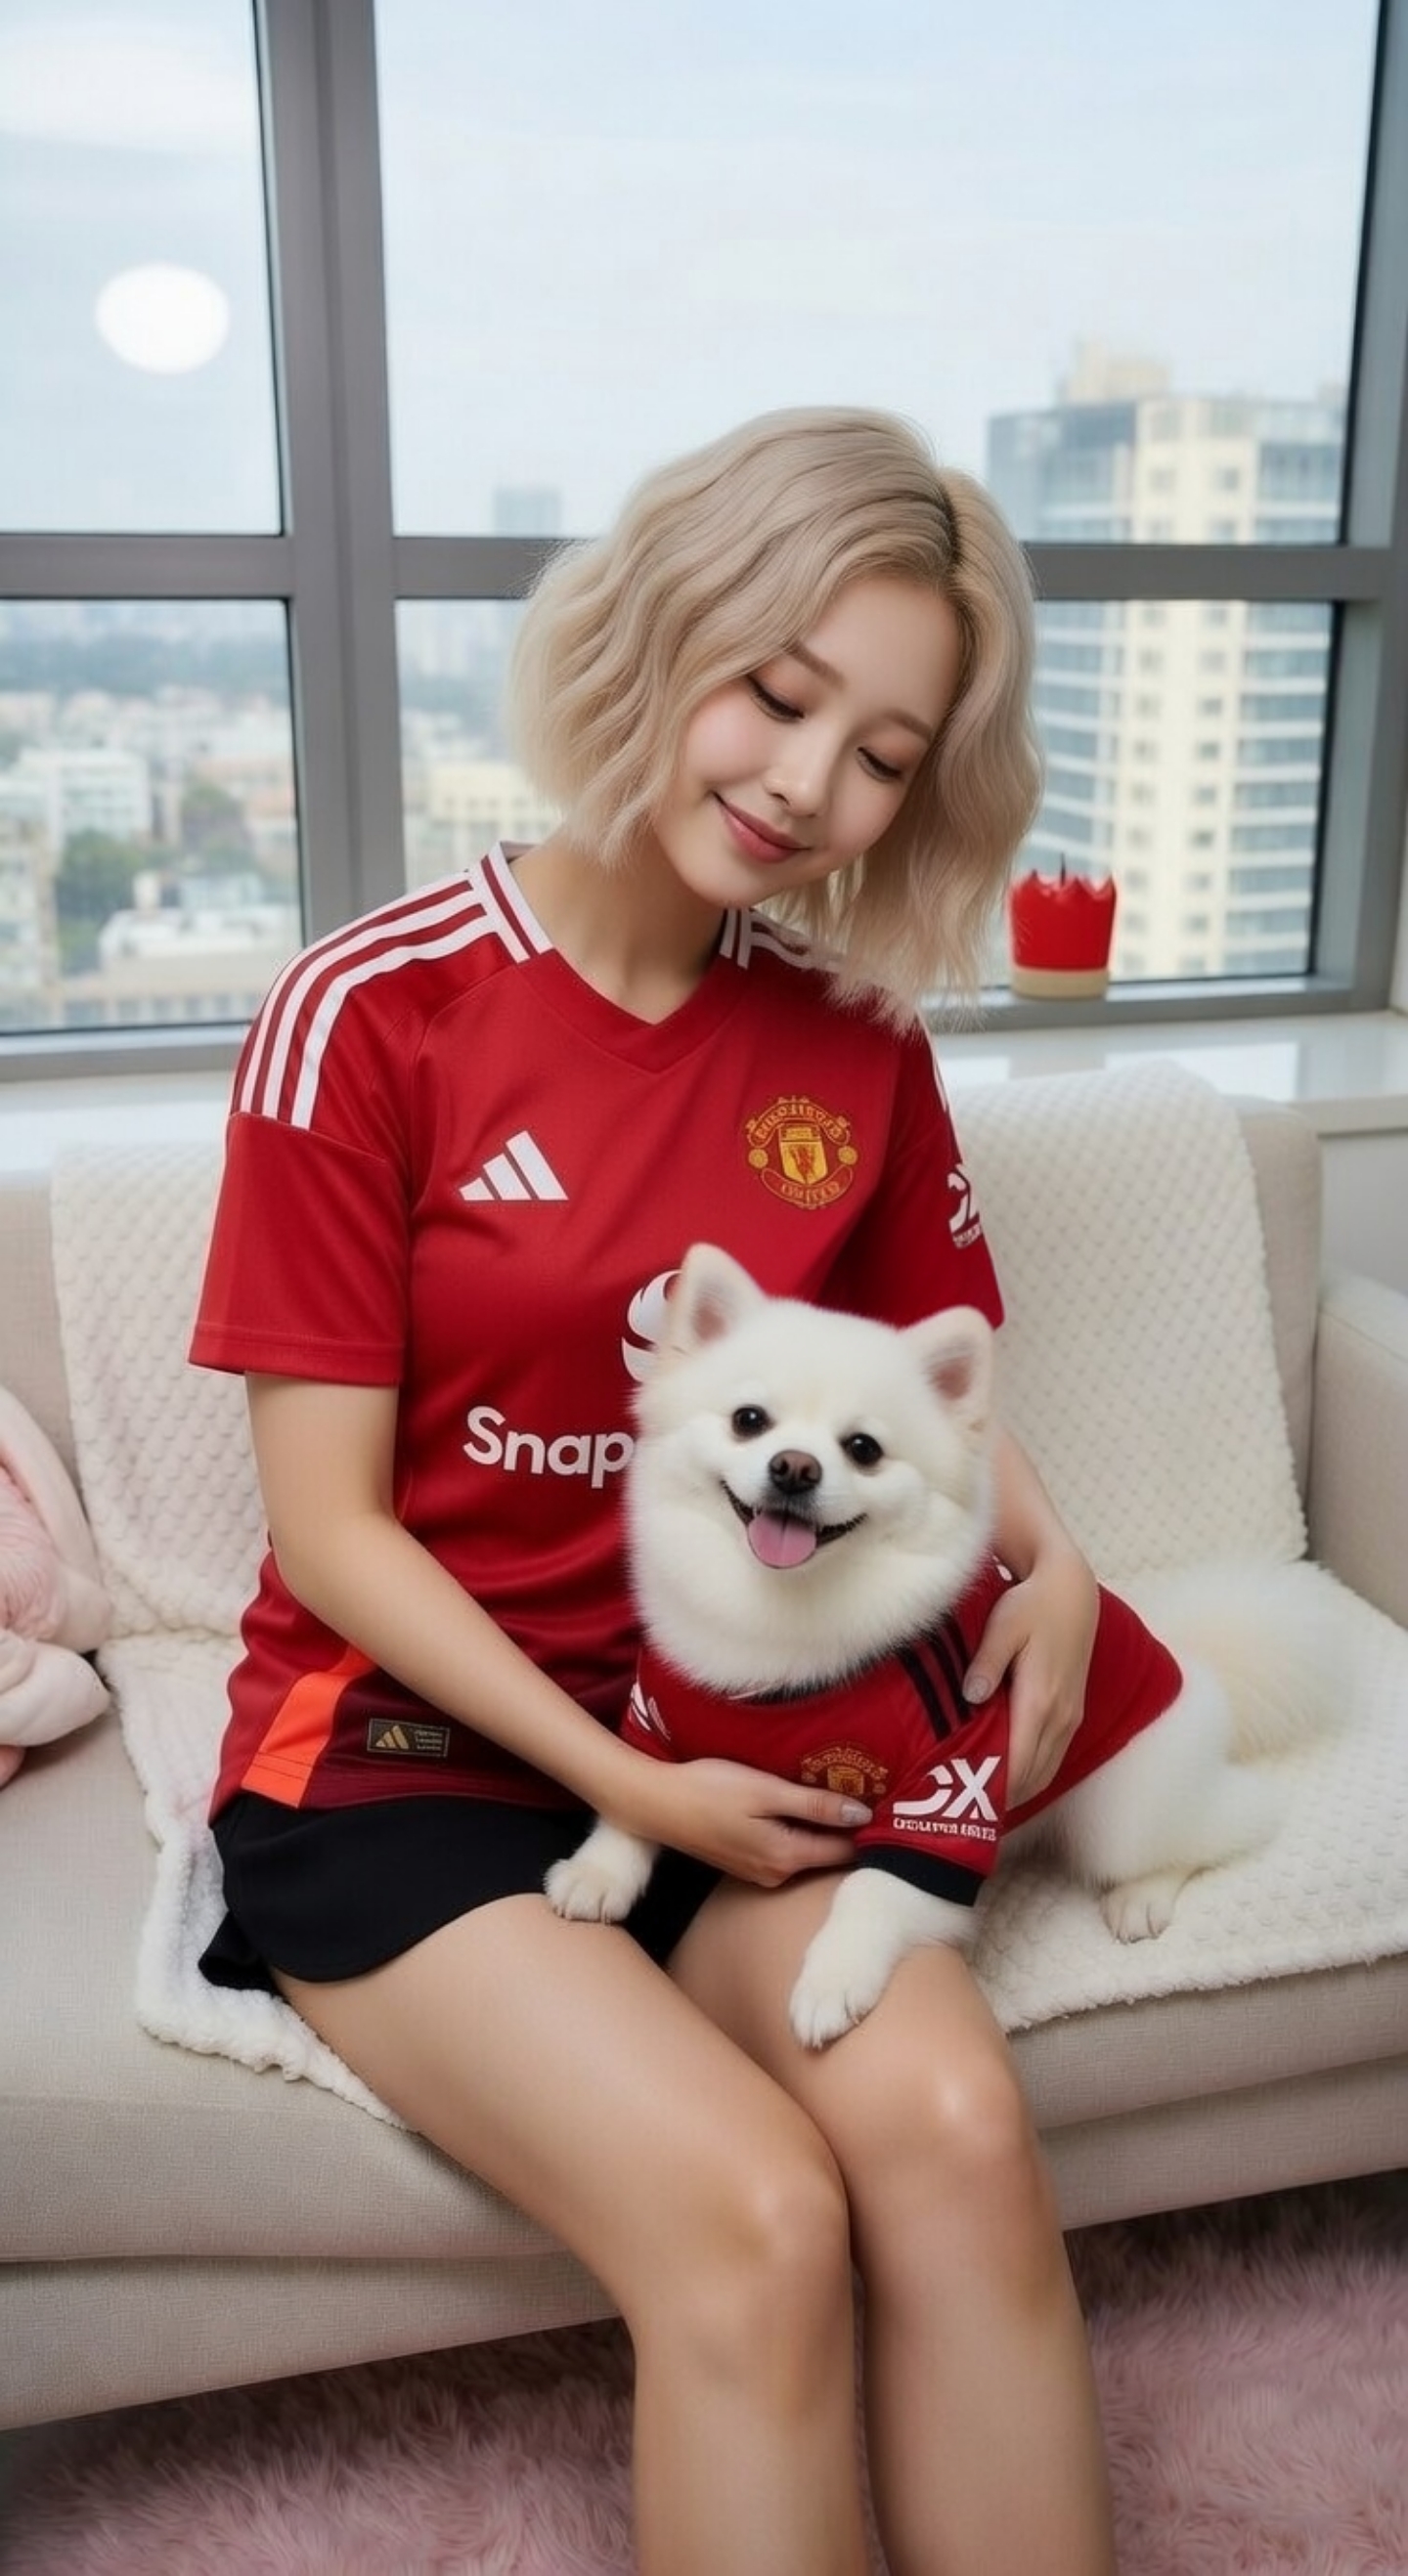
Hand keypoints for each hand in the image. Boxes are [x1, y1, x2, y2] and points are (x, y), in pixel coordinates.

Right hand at [637, 1757, 869, 1887]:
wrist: (654, 1803)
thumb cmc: (708, 1790)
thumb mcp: (765, 1791)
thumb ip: (814, 1805)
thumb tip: (862, 1815)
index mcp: (787, 1857)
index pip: (845, 1851)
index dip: (869, 1830)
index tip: (889, 1803)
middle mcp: (777, 1873)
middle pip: (827, 1854)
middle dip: (849, 1829)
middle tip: (872, 1792)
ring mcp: (759, 1871)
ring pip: (806, 1852)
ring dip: (822, 1829)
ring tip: (843, 1794)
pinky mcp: (744, 1862)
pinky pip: (786, 1849)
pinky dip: (799, 1831)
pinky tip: (801, 1807)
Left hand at [963, 1544, 1098, 1802]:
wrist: (1072, 1591)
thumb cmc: (1031, 1605)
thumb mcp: (1004, 1626)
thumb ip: (986, 1662)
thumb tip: (970, 1697)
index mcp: (1040, 1700)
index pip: (1019, 1763)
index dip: (994, 1791)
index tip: (965, 1810)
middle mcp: (1061, 1717)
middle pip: (1033, 1776)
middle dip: (1001, 1799)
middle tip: (963, 1815)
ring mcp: (1071, 1717)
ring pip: (1046, 1771)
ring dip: (1018, 1790)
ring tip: (981, 1805)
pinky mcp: (1073, 1713)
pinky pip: (1053, 1758)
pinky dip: (1032, 1774)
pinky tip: (1007, 1779)